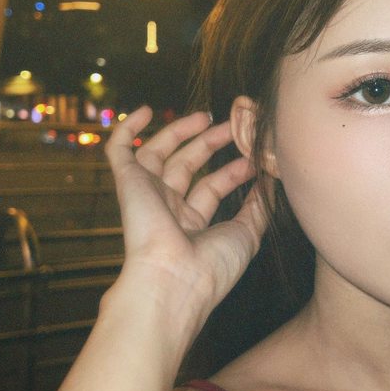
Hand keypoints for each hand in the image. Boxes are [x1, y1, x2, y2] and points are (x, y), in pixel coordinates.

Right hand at [105, 105, 265, 327]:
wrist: (174, 280)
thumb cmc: (211, 267)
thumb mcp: (246, 234)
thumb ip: (258, 207)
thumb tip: (271, 182)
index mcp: (191, 224)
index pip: (212, 188)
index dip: (233, 171)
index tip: (255, 158)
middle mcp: (167, 208)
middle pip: (187, 167)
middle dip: (210, 145)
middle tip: (232, 127)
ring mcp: (146, 194)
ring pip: (158, 153)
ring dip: (180, 132)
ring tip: (206, 116)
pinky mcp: (127, 182)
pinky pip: (119, 150)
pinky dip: (127, 129)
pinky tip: (144, 110)